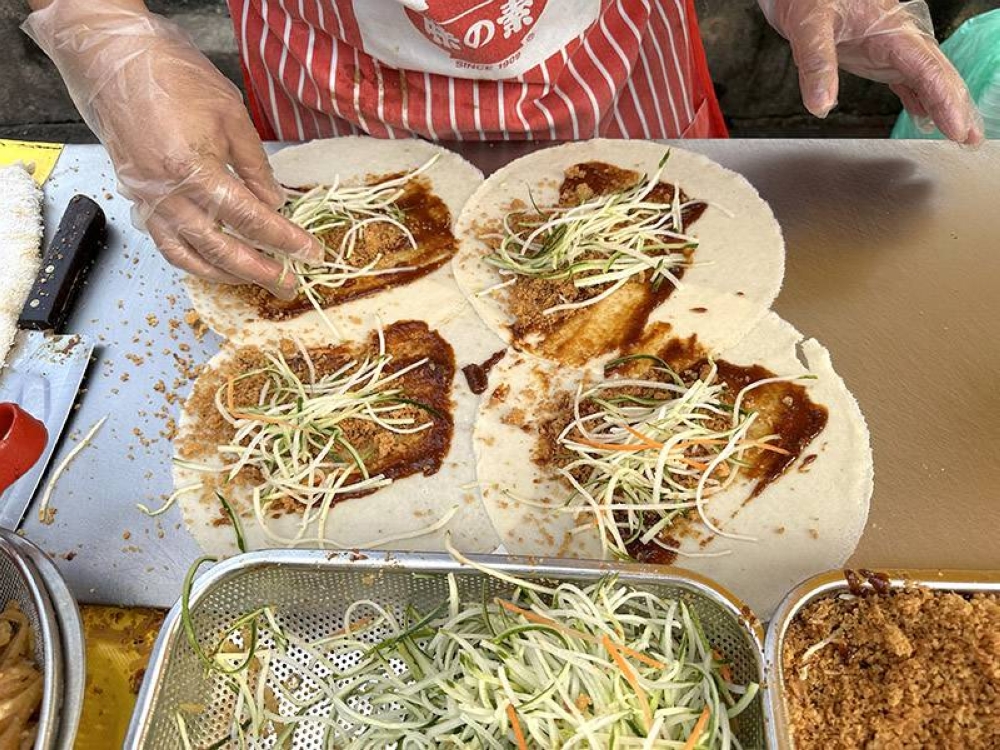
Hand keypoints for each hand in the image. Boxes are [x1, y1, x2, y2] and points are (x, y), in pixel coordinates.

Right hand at [23, 1, 322, 296]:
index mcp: (193, 169)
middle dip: (260, 271)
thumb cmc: (173, 77)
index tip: (309, 253)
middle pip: (221, 249)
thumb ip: (255, 166)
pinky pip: (167, 244)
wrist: (112, 60)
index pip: (249, 218)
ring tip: (256, 279)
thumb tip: (275, 202)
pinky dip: (194, 260)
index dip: (283, 239)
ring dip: (226, 274)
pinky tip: (216, 263)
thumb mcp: (231, 116)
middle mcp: (167, 194)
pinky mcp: (137, 199)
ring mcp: (148, 200)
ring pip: (189, 257)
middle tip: (288, 284)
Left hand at [759, 0, 983, 144]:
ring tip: (959, 133)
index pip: (927, 69)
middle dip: (956, 106)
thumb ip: (816, 64)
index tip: (956, 127)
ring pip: (925, 79)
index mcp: (891, 29)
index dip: (945, 100)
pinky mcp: (875, 54)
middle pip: (936, 75)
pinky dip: (918, 99)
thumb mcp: (809, 25)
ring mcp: (887, 48)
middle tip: (971, 137)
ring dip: (943, 105)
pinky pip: (905, 80)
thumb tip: (821, 105)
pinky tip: (926, 117)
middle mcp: (897, 39)